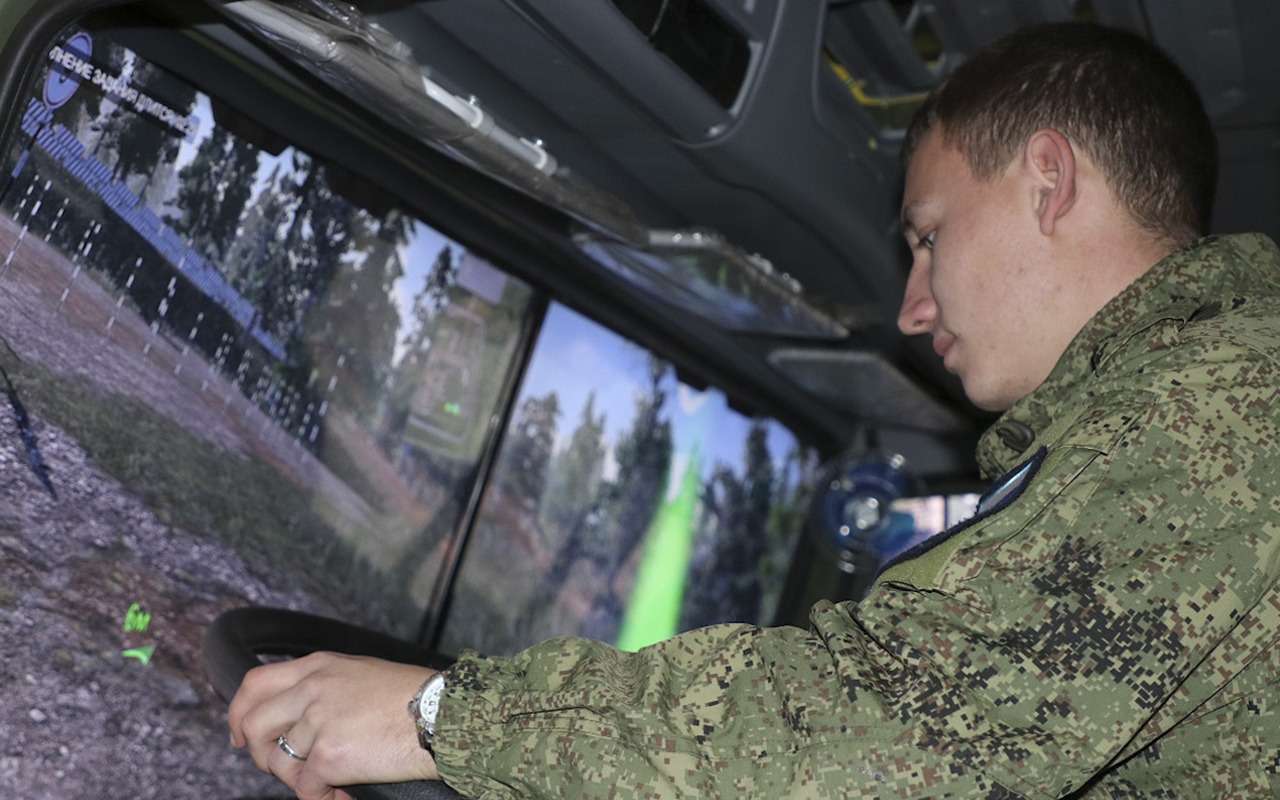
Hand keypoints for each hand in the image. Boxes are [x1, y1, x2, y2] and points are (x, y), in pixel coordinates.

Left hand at [228, 651, 440, 799]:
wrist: (443, 715)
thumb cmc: (414, 696)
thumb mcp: (360, 674)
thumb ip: (323, 687)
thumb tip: (296, 717)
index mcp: (318, 667)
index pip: (255, 683)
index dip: (239, 712)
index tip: (239, 734)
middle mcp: (312, 689)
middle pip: (253, 724)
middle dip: (258, 753)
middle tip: (280, 767)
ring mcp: (318, 722)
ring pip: (278, 762)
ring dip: (298, 779)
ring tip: (328, 782)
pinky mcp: (329, 756)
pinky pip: (306, 789)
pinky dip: (322, 799)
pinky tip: (342, 795)